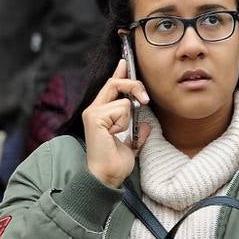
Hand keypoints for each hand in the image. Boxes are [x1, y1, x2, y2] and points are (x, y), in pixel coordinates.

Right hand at [81, 59, 151, 188]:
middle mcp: (93, 110)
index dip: (119, 73)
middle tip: (145, 100)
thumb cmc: (114, 164)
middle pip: (115, 83)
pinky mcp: (95, 117)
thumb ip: (137, 133)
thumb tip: (145, 124)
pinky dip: (123, 123)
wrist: (106, 176)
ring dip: (127, 118)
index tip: (125, 62)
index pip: (110, 87)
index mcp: (99, 114)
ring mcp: (92, 113)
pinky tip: (114, 135)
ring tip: (119, 134)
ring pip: (123, 101)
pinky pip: (121, 109)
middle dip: (134, 86)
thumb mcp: (131, 145)